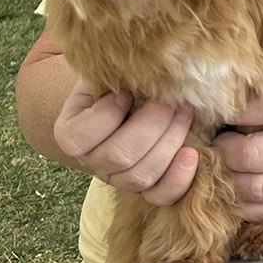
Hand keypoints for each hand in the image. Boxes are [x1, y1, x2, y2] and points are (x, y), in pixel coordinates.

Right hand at [52, 80, 198, 206]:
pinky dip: (179, 179)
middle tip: (169, 100)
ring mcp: (119, 179)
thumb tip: (137, 66)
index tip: (126, 91)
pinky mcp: (145, 188)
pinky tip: (192, 154)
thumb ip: (111, 74)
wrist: (125, 103)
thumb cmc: (116, 84)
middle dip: (151, 124)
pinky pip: (160, 196)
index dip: (107, 114)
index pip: (80, 136)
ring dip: (169, 143)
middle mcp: (92, 163)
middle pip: (119, 156)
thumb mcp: (105, 75)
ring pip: (141, 176)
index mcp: (71, 135)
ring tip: (185, 114)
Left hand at [215, 62, 262, 220]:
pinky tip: (234, 192)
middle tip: (217, 141)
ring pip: (258, 188)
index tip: (222, 108)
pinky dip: (245, 207)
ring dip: (230, 179)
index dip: (240, 109)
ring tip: (222, 166)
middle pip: (256, 155)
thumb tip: (256, 62)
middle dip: (225, 149)